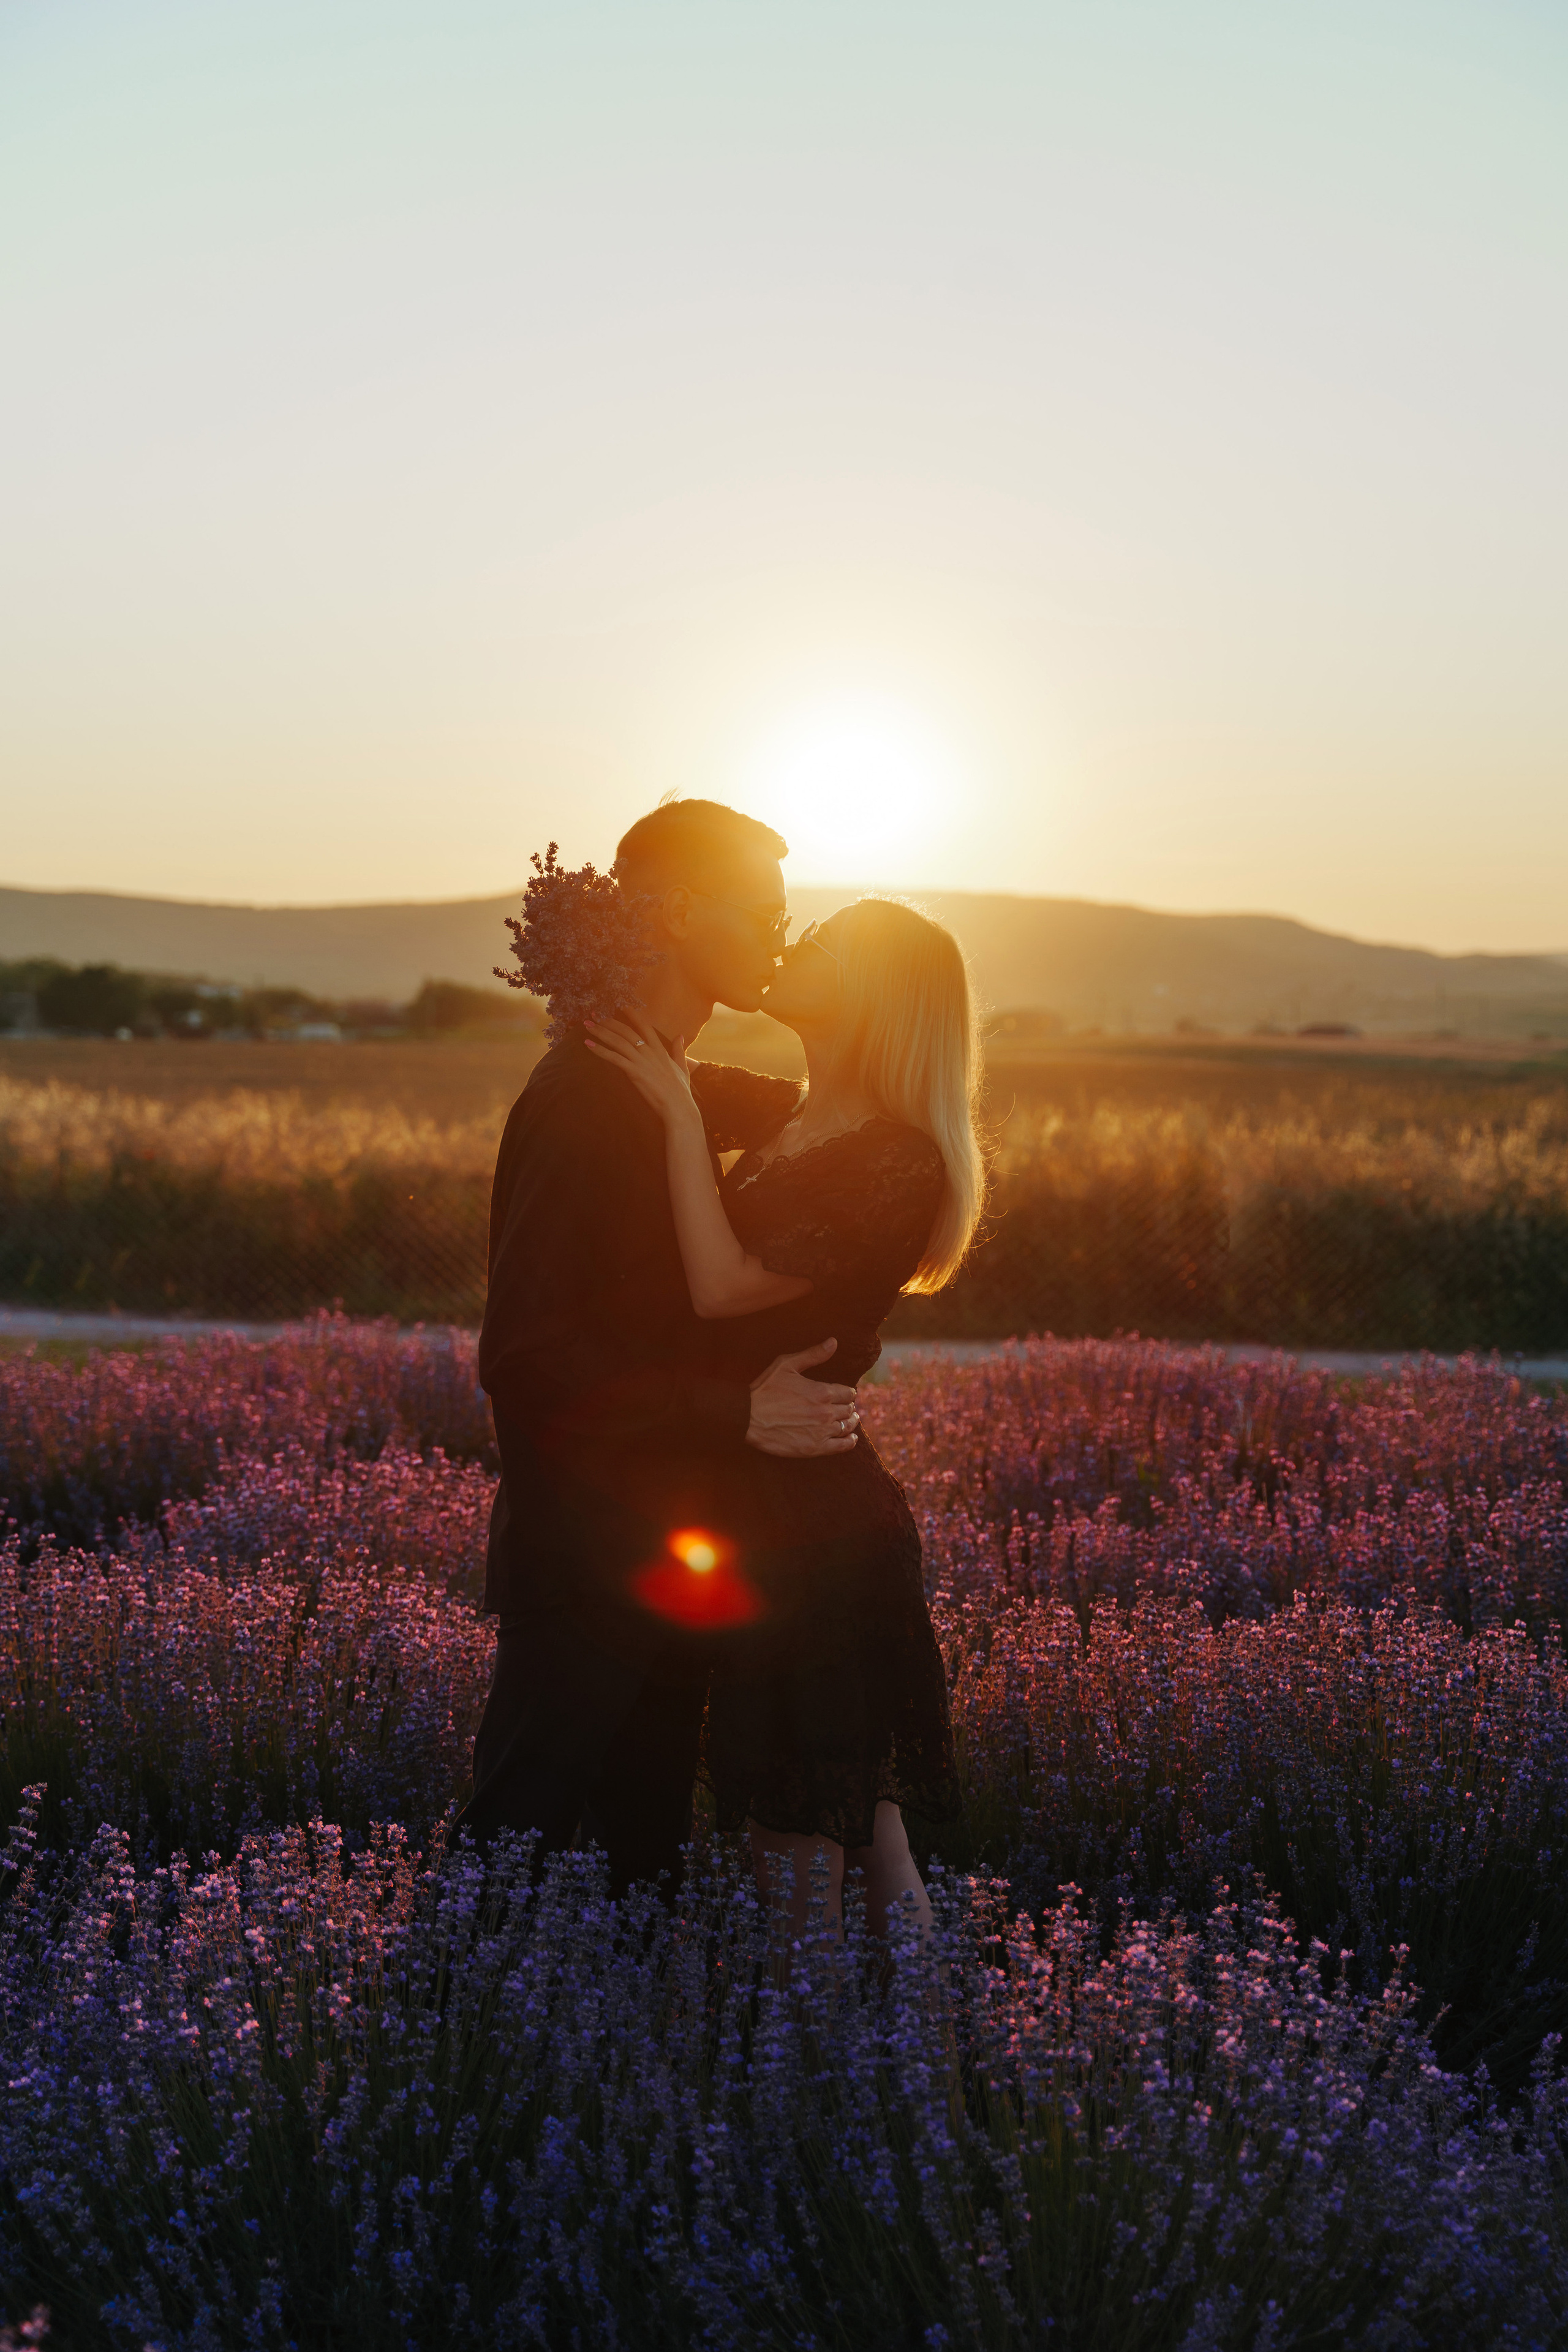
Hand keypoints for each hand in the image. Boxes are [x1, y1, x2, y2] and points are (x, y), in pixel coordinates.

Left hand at [583, 1009, 699, 1127]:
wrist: (678, 1106)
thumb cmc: (680, 1091)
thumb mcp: (682, 1067)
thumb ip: (679, 1050)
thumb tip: (680, 1036)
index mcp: (660, 1049)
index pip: (644, 1025)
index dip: (632, 1014)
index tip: (620, 1005)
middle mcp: (649, 1051)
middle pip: (626, 1031)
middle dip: (609, 1021)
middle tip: (594, 1014)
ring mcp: (641, 1061)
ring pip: (618, 1041)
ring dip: (600, 1032)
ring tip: (587, 1025)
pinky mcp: (634, 1072)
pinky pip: (614, 1058)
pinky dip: (600, 1050)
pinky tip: (588, 1045)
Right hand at [746, 1339, 861, 1457]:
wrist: (747, 1417)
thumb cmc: (765, 1389)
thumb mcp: (787, 1365)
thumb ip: (813, 1354)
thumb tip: (833, 1342)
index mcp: (821, 1391)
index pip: (848, 1393)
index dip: (848, 1393)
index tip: (845, 1394)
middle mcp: (825, 1412)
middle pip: (849, 1410)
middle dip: (848, 1407)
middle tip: (845, 1407)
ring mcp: (821, 1432)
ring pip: (847, 1427)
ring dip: (850, 1422)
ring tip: (849, 1421)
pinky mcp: (814, 1448)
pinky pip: (841, 1446)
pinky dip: (849, 1442)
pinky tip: (850, 1439)